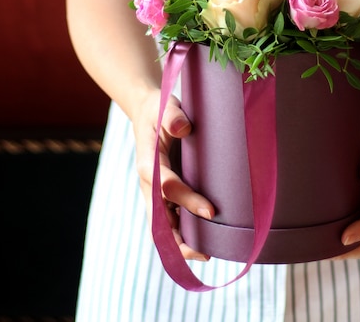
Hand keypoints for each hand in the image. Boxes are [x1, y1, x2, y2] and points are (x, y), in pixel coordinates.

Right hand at [133, 88, 214, 260]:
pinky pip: (168, 219)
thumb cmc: (160, 109)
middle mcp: (148, 182)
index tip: (211, 211)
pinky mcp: (161, 193)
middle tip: (206, 252)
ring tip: (206, 254)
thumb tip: (183, 128)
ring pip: (161, 224)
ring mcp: (154, 191)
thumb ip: (172, 115)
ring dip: (179, 242)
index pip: (166, 187)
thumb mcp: (165, 105)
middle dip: (178, 238)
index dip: (187, 200)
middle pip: (158, 218)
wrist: (148, 112)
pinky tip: (201, 243)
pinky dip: (180, 233)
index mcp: (148, 163)